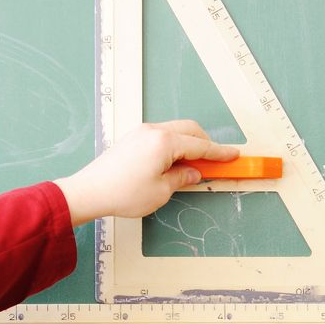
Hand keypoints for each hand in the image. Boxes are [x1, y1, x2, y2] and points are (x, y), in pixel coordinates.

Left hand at [54, 121, 238, 224]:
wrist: (90, 191)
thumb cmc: (123, 193)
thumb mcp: (161, 191)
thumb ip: (182, 178)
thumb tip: (193, 173)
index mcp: (164, 142)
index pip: (201, 145)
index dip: (220, 152)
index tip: (234, 155)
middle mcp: (154, 131)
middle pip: (190, 130)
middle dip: (206, 144)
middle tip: (215, 162)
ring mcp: (141, 132)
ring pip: (176, 130)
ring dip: (189, 144)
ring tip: (193, 166)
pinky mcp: (133, 138)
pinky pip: (162, 135)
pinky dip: (174, 144)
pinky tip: (174, 162)